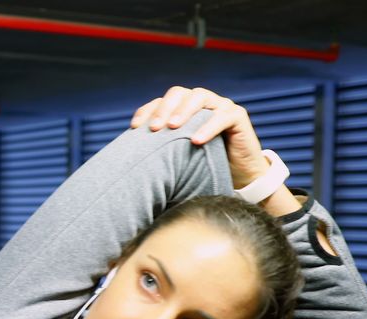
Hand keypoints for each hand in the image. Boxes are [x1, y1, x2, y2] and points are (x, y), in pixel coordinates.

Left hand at [130, 86, 268, 188]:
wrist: (237, 177)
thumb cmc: (203, 165)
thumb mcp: (177, 156)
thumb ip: (161, 149)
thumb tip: (129, 155)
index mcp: (182, 109)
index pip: (160, 102)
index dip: (147, 111)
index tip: (135, 128)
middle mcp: (200, 103)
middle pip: (178, 94)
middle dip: (164, 108)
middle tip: (155, 128)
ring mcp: (220, 106)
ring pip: (199, 97)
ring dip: (184, 111)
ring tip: (173, 127)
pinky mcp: (237, 116)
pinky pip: (222, 117)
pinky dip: (208, 127)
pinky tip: (196, 140)